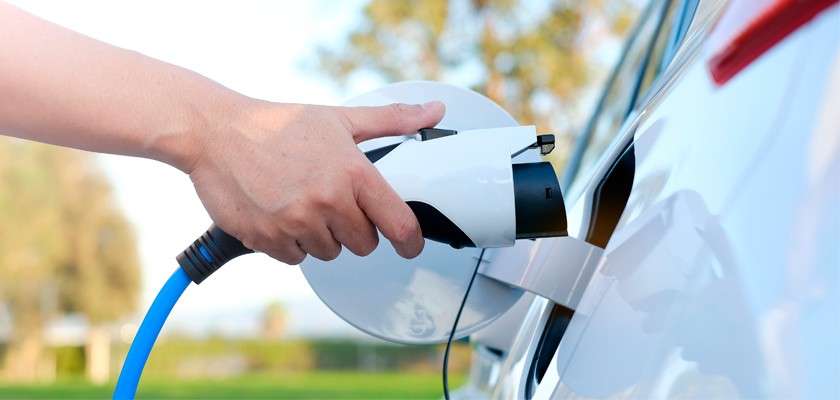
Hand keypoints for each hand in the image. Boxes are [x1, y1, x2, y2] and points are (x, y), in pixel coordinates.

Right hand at [184, 100, 444, 263]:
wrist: (215, 132)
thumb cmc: (278, 124)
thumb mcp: (339, 118)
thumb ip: (391, 120)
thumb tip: (435, 111)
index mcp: (352, 173)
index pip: (399, 225)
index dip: (411, 242)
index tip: (410, 246)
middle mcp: (328, 201)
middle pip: (364, 244)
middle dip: (354, 229)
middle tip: (333, 202)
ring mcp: (296, 223)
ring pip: (328, 252)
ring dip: (320, 235)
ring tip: (300, 201)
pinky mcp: (267, 239)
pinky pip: (295, 258)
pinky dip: (290, 243)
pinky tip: (279, 212)